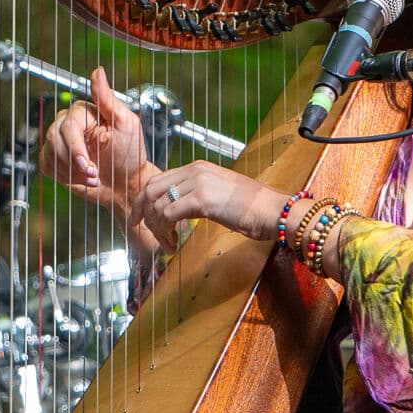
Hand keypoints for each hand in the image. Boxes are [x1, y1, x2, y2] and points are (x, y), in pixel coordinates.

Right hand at [39, 66, 151, 215]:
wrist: (125, 184)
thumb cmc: (130, 154)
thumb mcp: (126, 124)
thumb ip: (108, 98)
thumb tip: (98, 71)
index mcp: (84, 112)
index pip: (69, 125)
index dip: (76, 148)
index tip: (89, 165)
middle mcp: (68, 123)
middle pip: (55, 139)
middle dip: (75, 163)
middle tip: (94, 173)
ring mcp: (59, 141)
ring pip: (50, 153)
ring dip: (72, 172)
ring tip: (92, 176)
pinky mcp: (54, 158)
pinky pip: (46, 165)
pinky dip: (64, 177)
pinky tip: (80, 178)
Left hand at [130, 162, 287, 251]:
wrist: (274, 210)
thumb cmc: (253, 208)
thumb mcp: (220, 196)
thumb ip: (198, 196)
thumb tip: (179, 210)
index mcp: (198, 168)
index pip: (158, 179)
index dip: (142, 200)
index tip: (138, 217)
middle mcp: (195, 171)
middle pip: (151, 189)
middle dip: (140, 211)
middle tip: (139, 229)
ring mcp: (198, 183)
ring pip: (157, 205)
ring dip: (157, 229)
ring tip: (167, 244)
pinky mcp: (202, 200)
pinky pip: (168, 215)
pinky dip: (165, 233)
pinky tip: (174, 244)